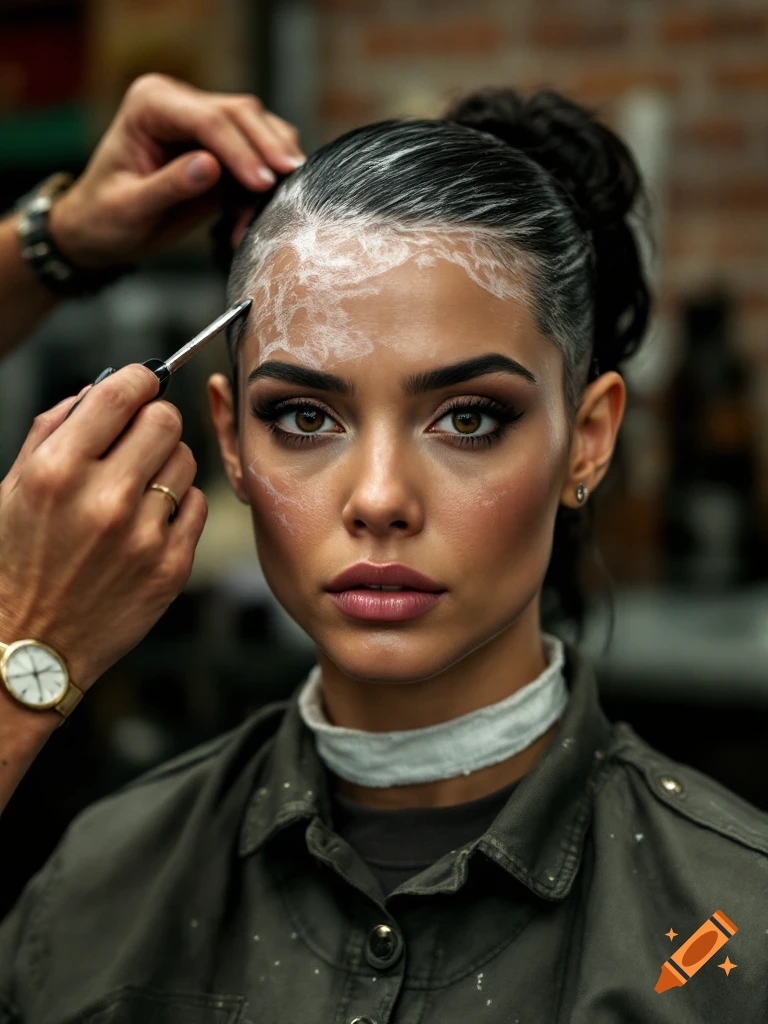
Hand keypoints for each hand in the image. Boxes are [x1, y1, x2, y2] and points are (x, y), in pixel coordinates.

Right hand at [0, 364, 207, 698]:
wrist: (30, 647)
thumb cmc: (18, 562)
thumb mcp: (14, 488)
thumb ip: (54, 429)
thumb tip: (101, 389)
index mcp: (57, 472)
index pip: (121, 394)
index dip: (141, 379)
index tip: (144, 382)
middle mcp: (103, 500)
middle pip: (167, 421)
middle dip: (155, 420)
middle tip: (140, 438)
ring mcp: (143, 536)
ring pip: (187, 460)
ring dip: (167, 464)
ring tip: (137, 488)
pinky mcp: (171, 567)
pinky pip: (198, 504)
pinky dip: (178, 505)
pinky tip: (149, 521)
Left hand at [47, 73, 304, 267]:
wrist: (101, 230)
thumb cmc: (105, 217)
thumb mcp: (129, 208)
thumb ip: (168, 186)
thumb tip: (211, 166)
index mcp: (151, 104)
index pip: (207, 118)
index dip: (239, 150)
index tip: (262, 184)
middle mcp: (181, 104)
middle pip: (241, 114)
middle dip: (269, 149)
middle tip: (292, 182)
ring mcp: (204, 125)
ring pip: (259, 131)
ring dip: (273, 169)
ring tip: (274, 209)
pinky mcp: (222, 152)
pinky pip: (258, 162)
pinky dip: (265, 191)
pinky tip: (252, 223)